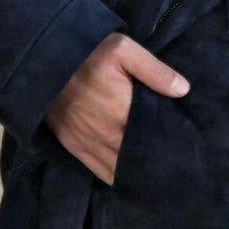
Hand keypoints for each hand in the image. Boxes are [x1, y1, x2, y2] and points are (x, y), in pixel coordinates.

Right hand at [46, 31, 190, 184]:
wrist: (45, 58)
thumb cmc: (89, 52)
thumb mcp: (124, 51)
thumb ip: (154, 71)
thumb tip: (184, 90)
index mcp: (123, 114)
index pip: (151, 140)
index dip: (166, 148)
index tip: (181, 152)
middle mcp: (106, 136)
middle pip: (136, 158)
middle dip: (152, 162)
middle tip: (172, 166)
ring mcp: (88, 144)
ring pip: (117, 170)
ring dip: (133, 172)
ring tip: (152, 176)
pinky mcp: (73, 145)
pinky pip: (97, 170)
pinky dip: (113, 176)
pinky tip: (126, 177)